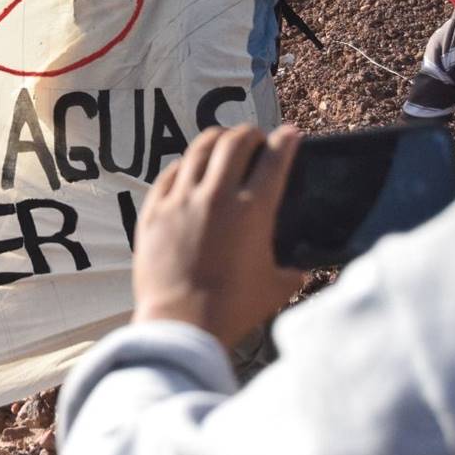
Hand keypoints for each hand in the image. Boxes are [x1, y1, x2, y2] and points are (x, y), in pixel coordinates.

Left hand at [132, 125, 303, 346]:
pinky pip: (170, 173)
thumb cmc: (233, 308)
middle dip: (249, 133)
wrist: (181, 322)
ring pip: (199, 149)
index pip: (274, 159)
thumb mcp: (277, 287)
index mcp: (252, 211)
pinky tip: (190, 168)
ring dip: (216, 140)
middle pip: (234, 142)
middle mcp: (216, 197)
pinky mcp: (153, 210)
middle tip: (255, 138)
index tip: (290, 134)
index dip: (286, 141)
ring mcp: (181, 200)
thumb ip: (293, 269)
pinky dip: (185, 166)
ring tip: (223, 142)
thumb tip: (301, 265)